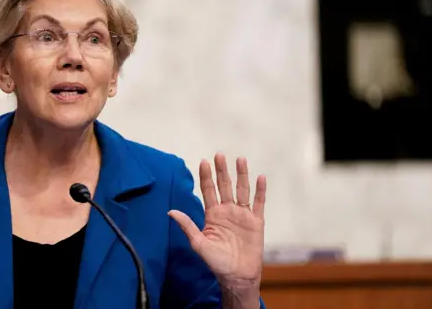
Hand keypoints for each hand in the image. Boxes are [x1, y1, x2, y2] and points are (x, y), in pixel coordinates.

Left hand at [169, 153, 265, 287]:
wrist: (237, 276)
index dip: (206, 176)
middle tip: (219, 155)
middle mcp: (227, 211)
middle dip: (222, 171)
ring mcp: (242, 215)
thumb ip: (187, 226)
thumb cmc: (216, 262)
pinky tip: (261, 177)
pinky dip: (260, 190)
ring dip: (241, 175)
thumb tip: (170, 212)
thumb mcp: (199, 244)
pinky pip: (259, 203)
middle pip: (224, 186)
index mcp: (213, 214)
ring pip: (242, 190)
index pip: (208, 191)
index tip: (203, 161)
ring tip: (240, 159)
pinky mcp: (256, 222)